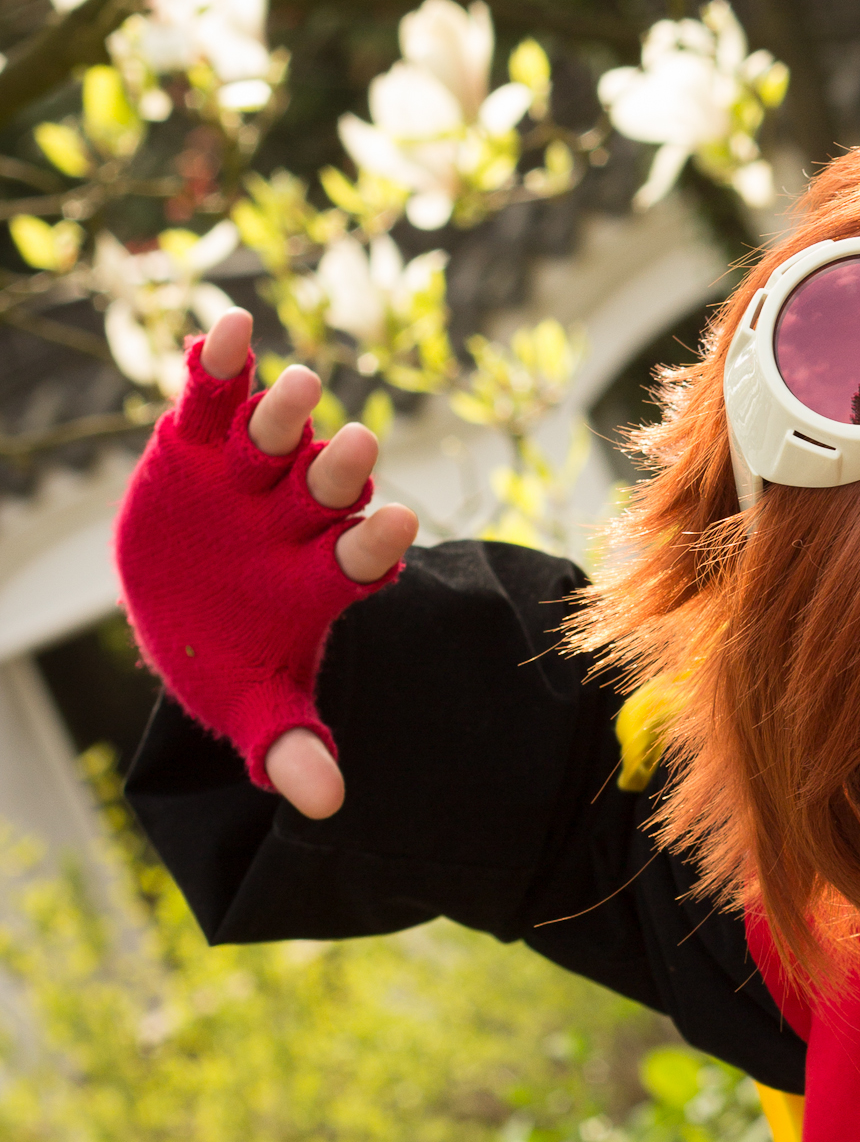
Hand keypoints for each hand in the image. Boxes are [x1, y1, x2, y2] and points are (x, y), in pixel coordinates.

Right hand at [196, 309, 418, 814]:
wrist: (180, 604)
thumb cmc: (229, 656)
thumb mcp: (251, 706)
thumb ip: (289, 746)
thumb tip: (324, 807)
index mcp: (324, 574)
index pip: (367, 555)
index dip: (380, 542)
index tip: (398, 528)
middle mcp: (301, 513)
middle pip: (333, 484)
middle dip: (341, 468)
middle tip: (353, 450)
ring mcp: (254, 469)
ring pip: (282, 431)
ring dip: (289, 412)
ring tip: (292, 392)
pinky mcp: (202, 435)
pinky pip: (216, 390)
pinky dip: (222, 361)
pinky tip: (228, 335)